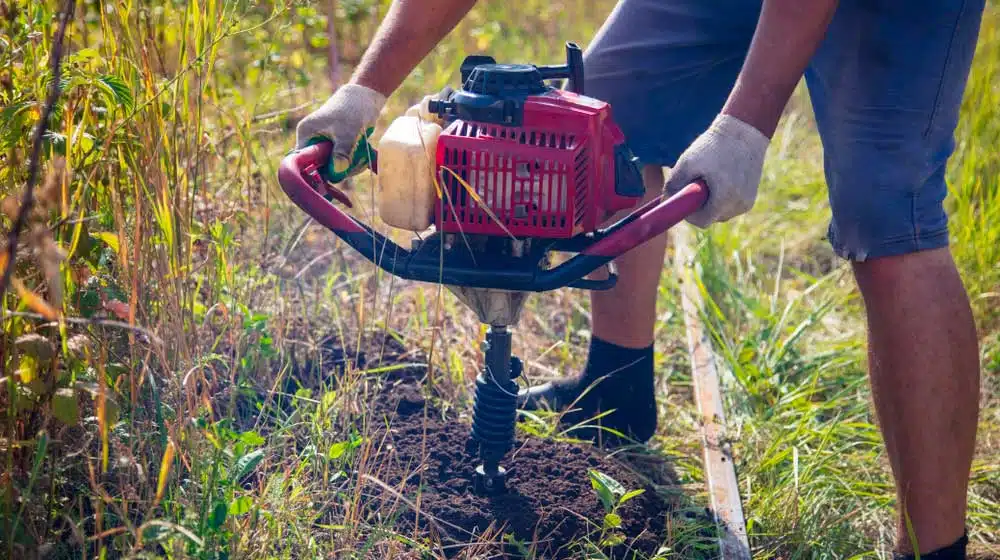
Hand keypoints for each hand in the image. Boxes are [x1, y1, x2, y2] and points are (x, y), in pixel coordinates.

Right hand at [295, 83, 386, 172]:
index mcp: (306, 134)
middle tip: (353, 164)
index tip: (333, 176)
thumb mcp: (348, 133)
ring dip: (348, 167)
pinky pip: (341, 162)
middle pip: (319, 167)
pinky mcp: (335, 146)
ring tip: (361, 157)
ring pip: (332, 166)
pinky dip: (352, 163)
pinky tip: (363, 158)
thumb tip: (335, 174)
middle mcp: (311, 139)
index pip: (302, 162)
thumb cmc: (353, 110)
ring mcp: (323, 143)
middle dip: (337, 170)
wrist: (366, 97)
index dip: (315, 172)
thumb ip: (341, 153)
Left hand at [663, 114, 769, 228]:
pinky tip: (720, 179)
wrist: (744, 131)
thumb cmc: (713, 145)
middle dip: (699, 205)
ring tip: (709, 178)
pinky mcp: (751, 198)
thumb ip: (672, 185)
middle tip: (694, 185)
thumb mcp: (687, 163)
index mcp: (725, 198)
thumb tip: (665, 202)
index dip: (689, 213)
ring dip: (710, 202)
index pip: (702, 221)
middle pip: (711, 218)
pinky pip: (729, 206)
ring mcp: (747, 202)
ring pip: (720, 213)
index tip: (683, 200)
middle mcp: (739, 204)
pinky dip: (721, 197)